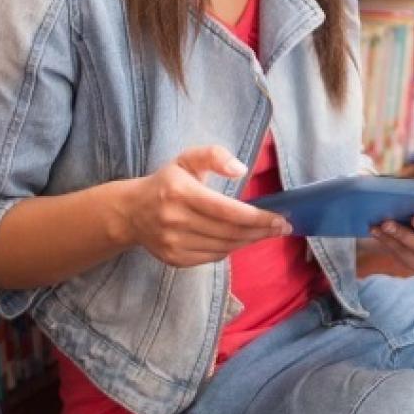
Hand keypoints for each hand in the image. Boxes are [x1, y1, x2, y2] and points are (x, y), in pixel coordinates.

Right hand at [115, 145, 289, 267]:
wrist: (131, 212)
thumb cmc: (167, 182)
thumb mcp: (187, 159)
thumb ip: (214, 155)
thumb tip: (241, 169)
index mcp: (180, 192)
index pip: (227, 210)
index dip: (258, 217)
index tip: (280, 218)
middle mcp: (175, 220)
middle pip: (229, 231)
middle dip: (260, 230)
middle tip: (282, 227)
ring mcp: (173, 243)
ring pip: (224, 247)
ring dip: (250, 240)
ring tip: (266, 233)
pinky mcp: (174, 259)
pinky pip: (212, 257)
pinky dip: (231, 249)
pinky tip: (241, 239)